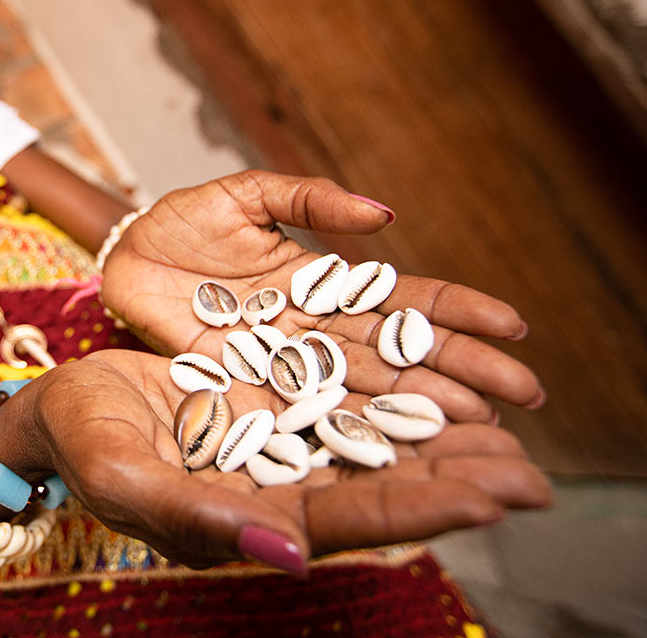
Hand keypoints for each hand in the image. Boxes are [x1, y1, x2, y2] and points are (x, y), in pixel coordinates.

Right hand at [10, 350, 549, 570]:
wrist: (63, 408)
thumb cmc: (81, 445)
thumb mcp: (125, 477)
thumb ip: (198, 517)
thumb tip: (291, 555)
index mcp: (247, 521)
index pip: (346, 520)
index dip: (417, 510)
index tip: (488, 500)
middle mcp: (275, 490)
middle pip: (378, 490)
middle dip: (453, 483)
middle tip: (530, 475)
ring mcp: (277, 446)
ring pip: (371, 447)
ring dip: (439, 443)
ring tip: (510, 434)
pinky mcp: (272, 406)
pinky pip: (344, 402)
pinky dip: (393, 398)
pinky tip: (438, 385)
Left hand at [99, 170, 544, 422]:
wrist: (123, 258)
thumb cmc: (183, 222)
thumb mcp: (245, 195)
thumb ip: (307, 199)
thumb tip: (384, 215)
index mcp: (322, 281)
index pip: (401, 299)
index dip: (455, 312)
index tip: (513, 326)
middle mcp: (314, 330)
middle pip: (396, 354)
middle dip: (459, 370)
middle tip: (523, 395)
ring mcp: (282, 364)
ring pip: (361, 390)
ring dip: (418, 407)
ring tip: (477, 426)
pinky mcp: (242, 390)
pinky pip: (299, 413)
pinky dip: (345, 431)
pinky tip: (391, 449)